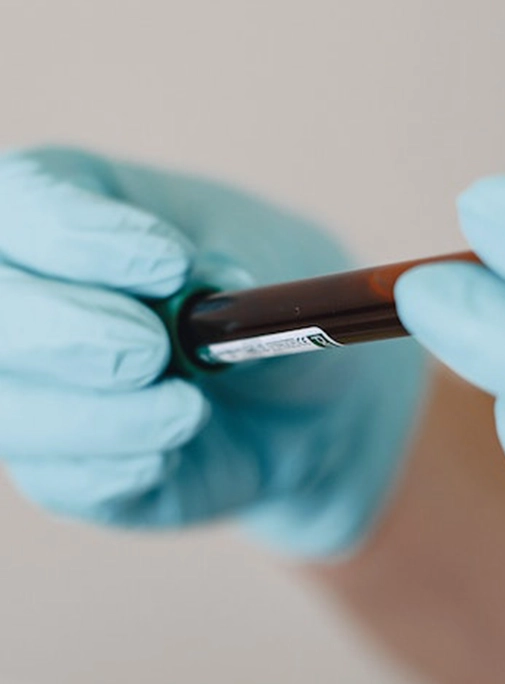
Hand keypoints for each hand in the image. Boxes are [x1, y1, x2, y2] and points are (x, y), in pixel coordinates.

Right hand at [0, 148, 423, 555]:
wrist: (297, 404)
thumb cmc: (262, 305)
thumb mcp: (271, 266)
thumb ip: (240, 267)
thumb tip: (217, 284)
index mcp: (56, 211)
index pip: (24, 204)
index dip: (79, 235)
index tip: (170, 265)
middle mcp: (21, 296)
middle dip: (69, 332)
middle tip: (155, 349)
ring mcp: (30, 389)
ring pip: (13, 408)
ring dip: (104, 416)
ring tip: (191, 410)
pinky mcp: (60, 467)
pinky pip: (62, 479)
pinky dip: (120, 471)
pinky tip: (173, 455)